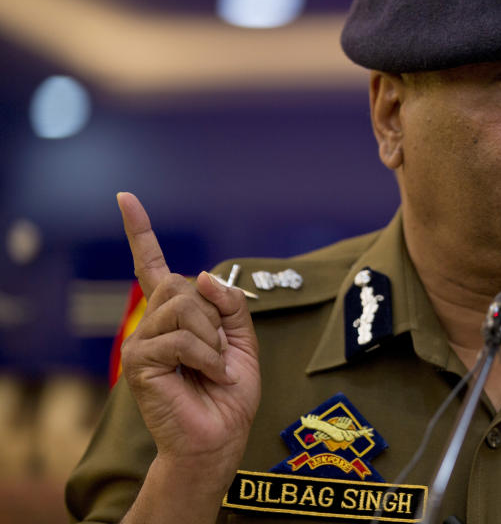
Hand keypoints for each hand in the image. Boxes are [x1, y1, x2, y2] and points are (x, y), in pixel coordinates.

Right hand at [117, 192, 260, 477]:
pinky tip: (209, 377)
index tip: (125, 197)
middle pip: (182, 284)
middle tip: (217, 352)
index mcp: (175, 314)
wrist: (220, 436)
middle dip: (214, 316)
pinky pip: (181, 339)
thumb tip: (198, 275)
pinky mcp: (139, 362)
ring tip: (213, 368)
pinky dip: (207, 358)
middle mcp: (152, 321)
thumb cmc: (230, 391)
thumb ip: (229, 304)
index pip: (152, 265)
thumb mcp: (242, 339)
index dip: (140, 231)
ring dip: (213, 340)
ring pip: (184, 309)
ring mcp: (141, 340)